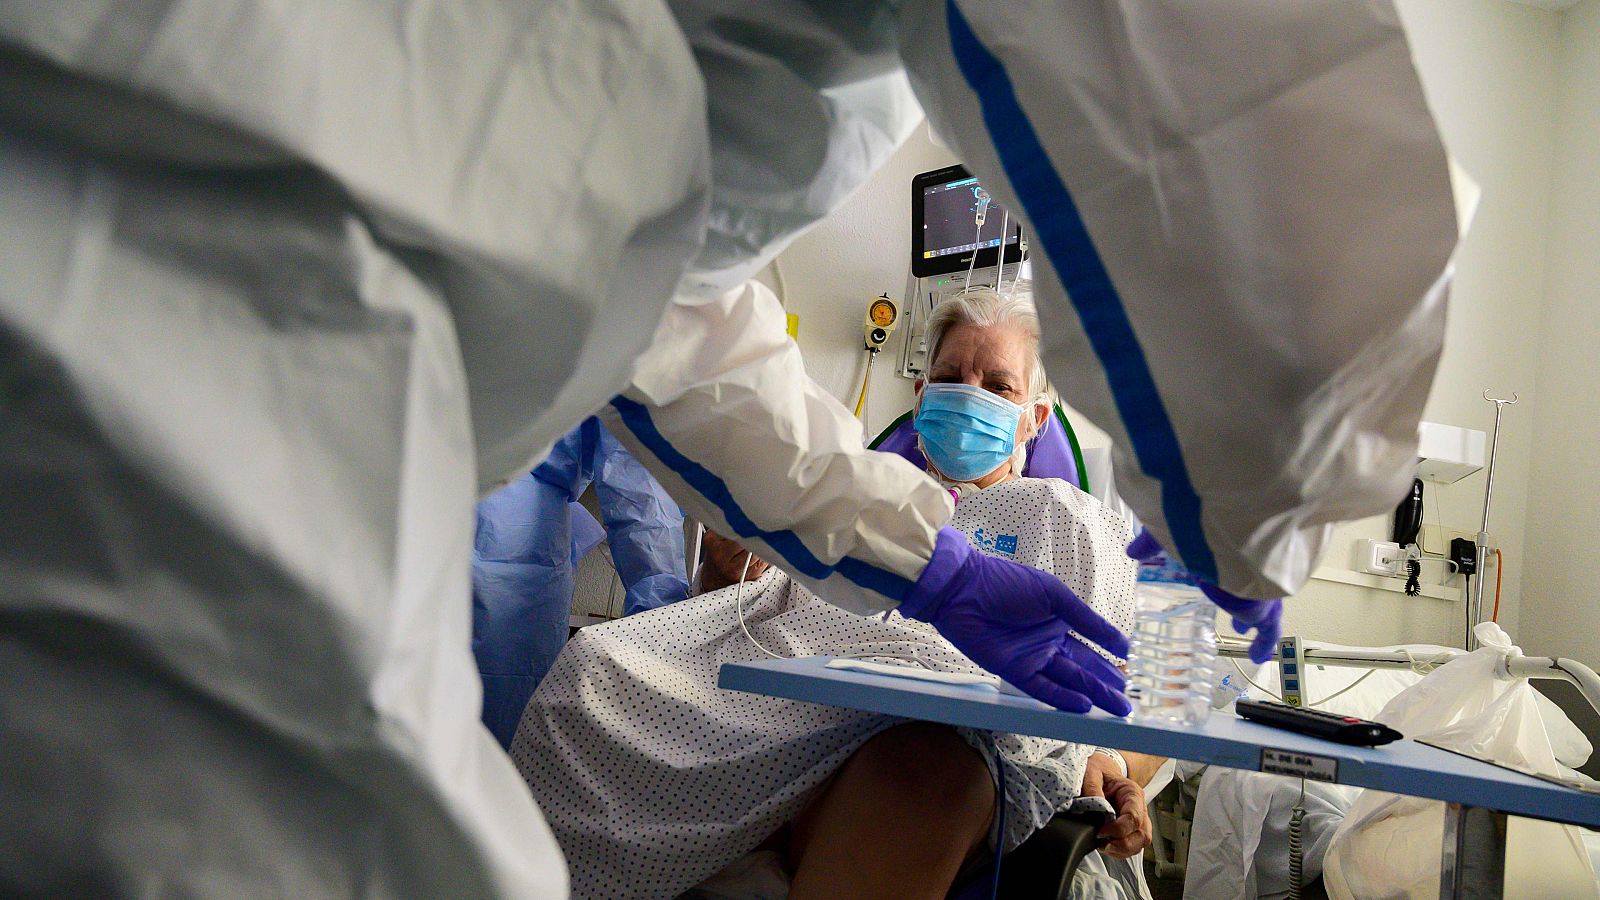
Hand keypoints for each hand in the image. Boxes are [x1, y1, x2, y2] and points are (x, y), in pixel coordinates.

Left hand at [899, 528, 1131, 714]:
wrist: (964, 588)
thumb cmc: (1008, 583)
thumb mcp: (1055, 596)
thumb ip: (1086, 620)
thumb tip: (1121, 642)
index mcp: (1058, 622)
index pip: (1090, 647)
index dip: (1109, 661)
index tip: (1130, 673)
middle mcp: (1047, 643)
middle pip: (1082, 669)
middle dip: (1106, 685)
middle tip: (1128, 703)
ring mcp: (1031, 658)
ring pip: (1068, 681)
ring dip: (1092, 695)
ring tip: (1117, 708)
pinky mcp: (1012, 670)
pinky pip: (1042, 688)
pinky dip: (1063, 697)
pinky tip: (1084, 706)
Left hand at [1079, 753, 1151, 858]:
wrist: (1100, 771)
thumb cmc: (1098, 771)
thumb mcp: (1091, 773)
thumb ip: (1092, 789)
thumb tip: (1092, 810)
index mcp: (1132, 793)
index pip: (1133, 818)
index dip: (1118, 829)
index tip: (1100, 831)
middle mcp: (1139, 808)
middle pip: (1142, 835)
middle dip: (1122, 845)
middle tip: (1102, 843)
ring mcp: (1137, 821)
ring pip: (1139, 844)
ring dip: (1121, 850)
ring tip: (1103, 845)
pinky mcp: (1130, 830)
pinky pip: (1132, 847)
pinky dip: (1119, 851)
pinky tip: (1106, 845)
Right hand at [1126, 529, 1282, 663]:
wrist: (1238, 540)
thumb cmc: (1204, 529)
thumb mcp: (1170, 534)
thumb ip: (1152, 542)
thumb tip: (1132, 550)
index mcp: (1231, 550)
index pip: (1230, 564)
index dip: (1223, 574)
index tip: (1216, 582)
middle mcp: (1250, 568)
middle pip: (1250, 589)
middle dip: (1244, 601)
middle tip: (1237, 615)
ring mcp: (1262, 591)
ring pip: (1262, 610)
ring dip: (1253, 623)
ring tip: (1242, 633)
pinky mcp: (1265, 611)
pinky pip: (1268, 632)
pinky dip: (1263, 644)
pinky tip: (1258, 656)